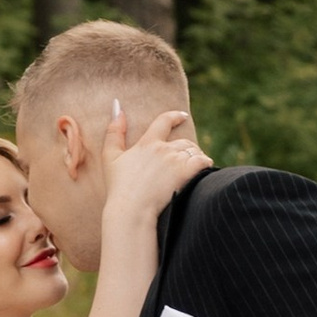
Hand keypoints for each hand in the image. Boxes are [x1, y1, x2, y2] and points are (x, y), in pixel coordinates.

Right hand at [99, 104, 210, 240]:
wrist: (131, 209)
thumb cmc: (119, 187)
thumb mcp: (110, 157)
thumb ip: (114, 132)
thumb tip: (118, 107)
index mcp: (146, 143)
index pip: (164, 121)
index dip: (175, 116)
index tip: (182, 116)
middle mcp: (163, 149)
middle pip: (183, 141)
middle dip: (186, 148)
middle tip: (186, 158)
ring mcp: (175, 160)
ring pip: (194, 151)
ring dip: (196, 156)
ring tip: (194, 166)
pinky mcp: (186, 173)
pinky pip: (203, 162)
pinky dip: (206, 164)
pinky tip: (205, 169)